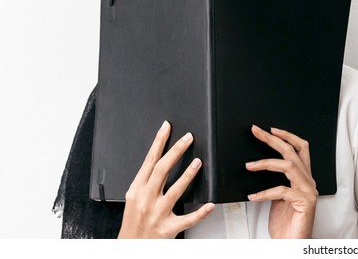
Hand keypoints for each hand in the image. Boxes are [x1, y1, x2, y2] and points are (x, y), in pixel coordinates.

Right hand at [118, 121, 214, 238]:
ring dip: (188, 175)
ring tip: (198, 162)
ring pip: (175, 191)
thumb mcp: (133, 198)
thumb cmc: (133, 222)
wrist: (131, 246)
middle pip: (162, 170)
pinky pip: (188, 219)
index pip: (149, 161)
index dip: (159, 142)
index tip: (167, 128)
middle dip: (176, 151)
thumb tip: (158, 161)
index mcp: (137, 190)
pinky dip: (200, 212)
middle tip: (188, 138)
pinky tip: (209, 205)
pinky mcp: (168, 228)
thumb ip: (146, 181)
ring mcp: (157, 214)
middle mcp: (146, 200)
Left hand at [246, 125, 316, 238]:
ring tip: (250, 166)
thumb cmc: (286, 223)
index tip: (270, 130)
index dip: (286, 136)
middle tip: (257, 132)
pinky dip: (264, 192)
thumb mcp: (277, 197)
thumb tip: (257, 165)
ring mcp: (308, 191)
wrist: (291, 243)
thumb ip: (275, 181)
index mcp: (304, 177)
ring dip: (266, 163)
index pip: (300, 149)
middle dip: (273, 140)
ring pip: (288, 166)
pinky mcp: (305, 202)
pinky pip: (281, 190)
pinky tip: (253, 196)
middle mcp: (309, 181)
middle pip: (293, 151)